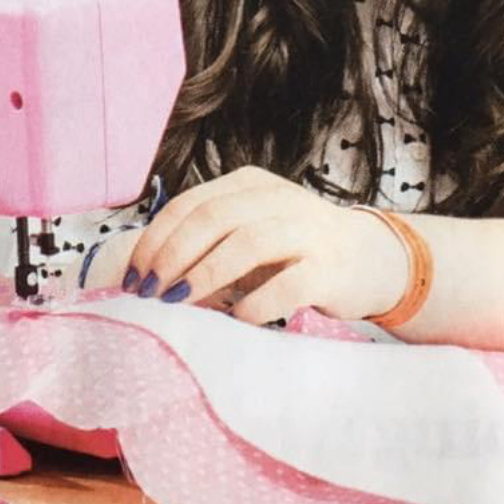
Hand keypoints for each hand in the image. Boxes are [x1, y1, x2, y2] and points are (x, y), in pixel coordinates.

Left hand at [122, 166, 408, 324]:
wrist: (370, 258)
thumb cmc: (292, 250)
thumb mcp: (248, 228)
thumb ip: (206, 239)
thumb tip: (146, 271)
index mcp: (248, 185)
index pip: (189, 204)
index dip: (155, 239)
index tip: (133, 275)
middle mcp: (276, 199)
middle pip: (211, 219)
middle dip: (171, 256)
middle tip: (149, 290)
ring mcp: (306, 230)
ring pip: (246, 243)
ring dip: (204, 274)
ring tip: (177, 301)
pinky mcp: (330, 268)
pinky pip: (288, 285)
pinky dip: (256, 303)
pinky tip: (237, 319)